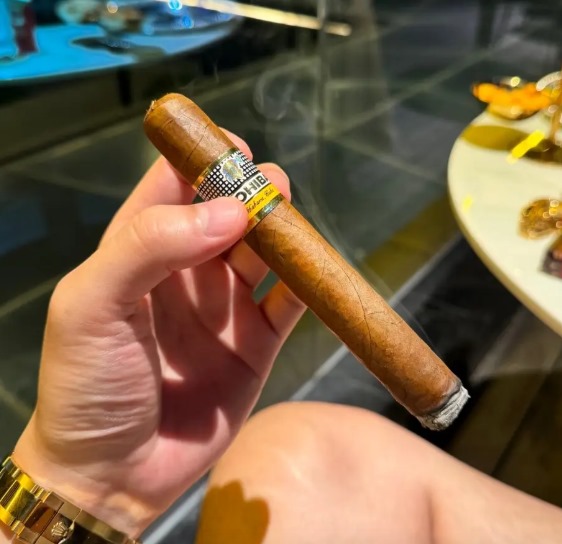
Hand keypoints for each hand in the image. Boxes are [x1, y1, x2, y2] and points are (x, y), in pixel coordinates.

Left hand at [12, 133, 304, 536]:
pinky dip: (306, 284)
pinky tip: (314, 270)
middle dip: (250, 193)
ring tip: (292, 215)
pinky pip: (288, 304)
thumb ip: (150, 245)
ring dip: (281, 232)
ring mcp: (224, 308)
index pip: (171, 188)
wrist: (114, 473)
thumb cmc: (88, 383)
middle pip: (226, 214)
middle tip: (271, 184)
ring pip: (262, 253)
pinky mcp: (256, 344)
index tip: (232, 147)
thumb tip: (228, 211)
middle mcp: (186, 271)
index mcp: (138, 251)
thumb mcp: (92, 304)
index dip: (202, 161)